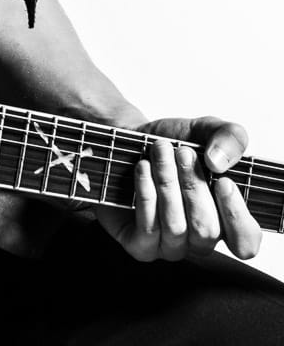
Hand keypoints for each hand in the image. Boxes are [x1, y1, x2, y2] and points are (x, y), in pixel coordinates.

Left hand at [95, 116, 261, 263]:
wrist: (130, 139)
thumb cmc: (172, 141)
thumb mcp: (205, 129)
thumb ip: (229, 137)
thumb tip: (220, 162)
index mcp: (225, 219)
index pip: (245, 242)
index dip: (237, 217)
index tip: (224, 182)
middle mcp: (199, 239)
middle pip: (206, 230)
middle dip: (194, 187)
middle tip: (182, 153)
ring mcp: (170, 246)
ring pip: (176, 227)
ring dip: (168, 184)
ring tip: (159, 151)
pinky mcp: (141, 246)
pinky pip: (148, 229)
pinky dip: (146, 194)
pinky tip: (143, 168)